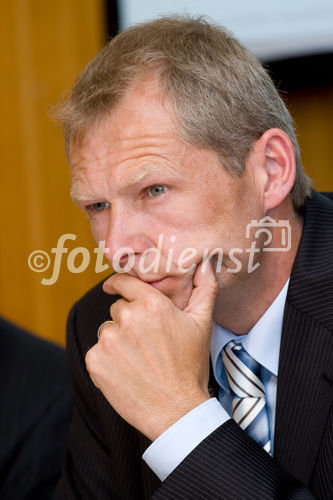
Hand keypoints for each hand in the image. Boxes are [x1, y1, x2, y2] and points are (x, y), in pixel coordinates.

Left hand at [85, 261, 217, 440]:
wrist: (176, 409)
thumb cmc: (190, 366)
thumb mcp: (202, 324)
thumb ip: (204, 288)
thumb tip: (205, 263)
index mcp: (151, 304)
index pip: (123, 282)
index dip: (118, 284)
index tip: (112, 287)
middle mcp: (126, 318)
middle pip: (118, 309)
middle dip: (128, 320)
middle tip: (146, 342)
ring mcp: (108, 340)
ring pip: (107, 331)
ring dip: (117, 340)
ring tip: (138, 360)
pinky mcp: (95, 362)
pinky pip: (96, 351)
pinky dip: (107, 360)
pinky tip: (126, 371)